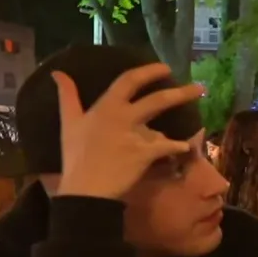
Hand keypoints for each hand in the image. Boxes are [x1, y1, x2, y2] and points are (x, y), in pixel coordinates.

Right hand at [52, 63, 202, 199]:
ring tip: (194, 130)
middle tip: (199, 88)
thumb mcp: (68, 122)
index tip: (165, 68)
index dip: (148, 71)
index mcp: (105, 107)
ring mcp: (135, 136)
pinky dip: (178, 147)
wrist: (84, 188)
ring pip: (163, 128)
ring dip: (181, 129)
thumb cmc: (76, 156)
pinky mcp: (145, 154)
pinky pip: (167, 148)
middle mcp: (123, 117)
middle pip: (157, 100)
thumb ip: (67, 96)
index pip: (129, 80)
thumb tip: (58, 73)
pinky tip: (185, 147)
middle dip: (181, 92)